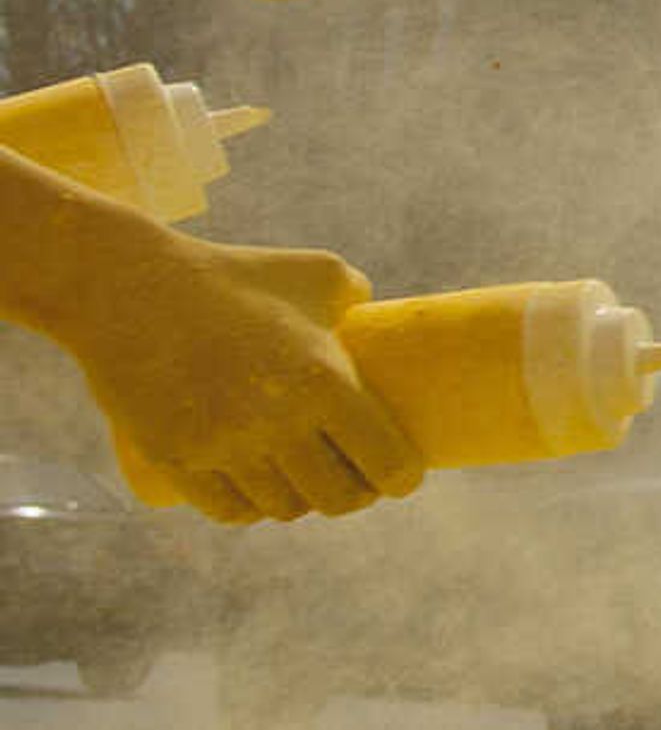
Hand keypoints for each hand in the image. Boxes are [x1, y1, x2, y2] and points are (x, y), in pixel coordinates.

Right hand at [67, 235, 423, 523]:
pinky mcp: (175, 461)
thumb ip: (358, 297)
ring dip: (301, 505)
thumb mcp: (317, 273)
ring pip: (280, 508)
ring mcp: (221, 448)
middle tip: (359, 484)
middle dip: (355, 497)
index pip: (383, 459)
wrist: (132, 287)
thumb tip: (379, 319)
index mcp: (323, 381)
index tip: (403, 479)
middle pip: (334, 497)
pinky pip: (227, 510)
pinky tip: (263, 502)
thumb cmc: (237, 275)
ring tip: (311, 488)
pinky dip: (250, 512)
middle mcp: (275, 423)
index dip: (401, 478)